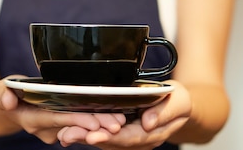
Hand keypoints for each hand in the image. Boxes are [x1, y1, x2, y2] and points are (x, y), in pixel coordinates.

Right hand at [0, 76, 126, 144]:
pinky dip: (97, 121)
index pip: (58, 120)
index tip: (95, 122)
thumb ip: (2, 94)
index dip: (76, 121)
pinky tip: (114, 117)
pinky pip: (81, 124)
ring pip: (80, 127)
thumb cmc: (8, 94)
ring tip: (120, 121)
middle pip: (74, 126)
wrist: (10, 105)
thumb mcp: (0, 90)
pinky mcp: (64, 125)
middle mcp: (46, 128)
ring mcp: (55, 129)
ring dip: (100, 125)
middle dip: (96, 125)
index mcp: (32, 119)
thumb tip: (8, 100)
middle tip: (117, 124)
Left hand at [57, 80, 190, 148]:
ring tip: (64, 134)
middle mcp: (138, 139)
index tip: (93, 136)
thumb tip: (147, 122)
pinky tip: (70, 129)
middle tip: (69, 135)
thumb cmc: (177, 101)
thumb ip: (164, 112)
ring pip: (103, 139)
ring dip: (83, 137)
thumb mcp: (178, 102)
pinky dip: (86, 131)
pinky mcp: (120, 129)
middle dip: (88, 139)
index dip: (110, 138)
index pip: (128, 138)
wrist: (178, 105)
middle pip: (111, 142)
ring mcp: (128, 136)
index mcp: (152, 134)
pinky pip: (102, 132)